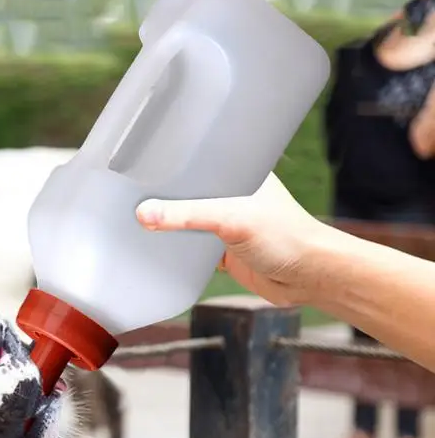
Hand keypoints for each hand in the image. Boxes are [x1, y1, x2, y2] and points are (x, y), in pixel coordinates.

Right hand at [135, 173, 334, 306]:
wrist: (307, 278)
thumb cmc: (286, 237)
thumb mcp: (232, 218)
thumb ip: (188, 215)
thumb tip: (144, 214)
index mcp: (240, 171)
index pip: (198, 159)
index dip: (172, 159)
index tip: (141, 158)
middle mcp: (232, 195)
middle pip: (188, 192)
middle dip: (164, 195)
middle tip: (130, 191)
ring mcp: (226, 224)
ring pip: (187, 222)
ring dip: (169, 225)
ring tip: (134, 218)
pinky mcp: (223, 252)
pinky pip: (191, 249)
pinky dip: (176, 251)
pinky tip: (156, 248)